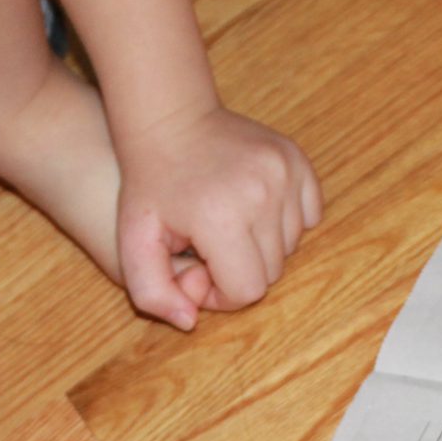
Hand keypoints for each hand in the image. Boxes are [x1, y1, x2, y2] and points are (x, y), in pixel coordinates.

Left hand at [114, 105, 322, 329]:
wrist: (169, 119)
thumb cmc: (148, 185)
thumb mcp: (132, 244)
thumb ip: (152, 293)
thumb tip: (191, 321)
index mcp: (220, 219)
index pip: (247, 291)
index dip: (221, 293)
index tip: (198, 270)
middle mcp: (260, 195)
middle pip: (271, 272)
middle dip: (241, 271)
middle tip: (210, 249)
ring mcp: (283, 174)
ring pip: (291, 246)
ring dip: (262, 247)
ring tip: (228, 228)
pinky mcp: (297, 161)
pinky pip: (308, 215)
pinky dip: (286, 222)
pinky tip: (254, 211)